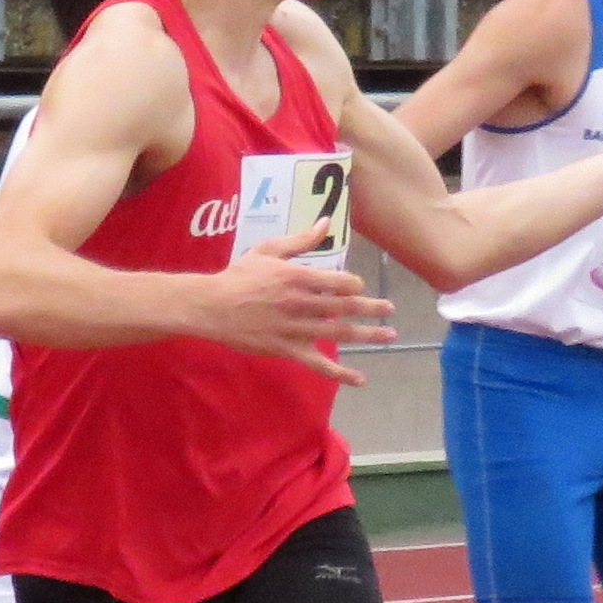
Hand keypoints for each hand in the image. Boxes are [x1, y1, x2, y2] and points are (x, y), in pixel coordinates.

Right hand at [190, 225, 396, 384]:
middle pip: (346, 307)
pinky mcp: (288, 350)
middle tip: (391, 309)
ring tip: (390, 335)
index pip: (339, 282)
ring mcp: (296, 329)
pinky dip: (341, 373)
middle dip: (372, 308)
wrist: (211, 306)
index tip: (359, 288)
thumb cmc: (239, 276)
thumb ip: (301, 240)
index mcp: (298, 277)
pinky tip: (360, 379)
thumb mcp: (269, 250)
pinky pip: (319, 364)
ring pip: (339, 333)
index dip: (354, 285)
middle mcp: (302, 304)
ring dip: (368, 335)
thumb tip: (326, 223)